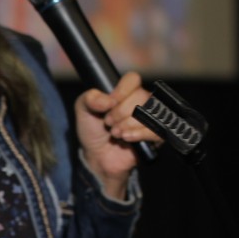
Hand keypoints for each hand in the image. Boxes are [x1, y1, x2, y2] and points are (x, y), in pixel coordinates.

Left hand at [73, 70, 152, 200]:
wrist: (98, 158)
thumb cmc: (93, 131)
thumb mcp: (82, 110)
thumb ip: (89, 98)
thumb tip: (108, 100)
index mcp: (125, 91)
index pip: (133, 79)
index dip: (121, 91)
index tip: (109, 104)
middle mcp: (141, 101)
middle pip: (140, 96)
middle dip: (120, 112)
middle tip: (109, 123)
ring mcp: (150, 118)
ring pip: (147, 113)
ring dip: (126, 124)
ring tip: (115, 133)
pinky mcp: (156, 135)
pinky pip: (155, 130)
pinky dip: (139, 134)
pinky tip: (127, 138)